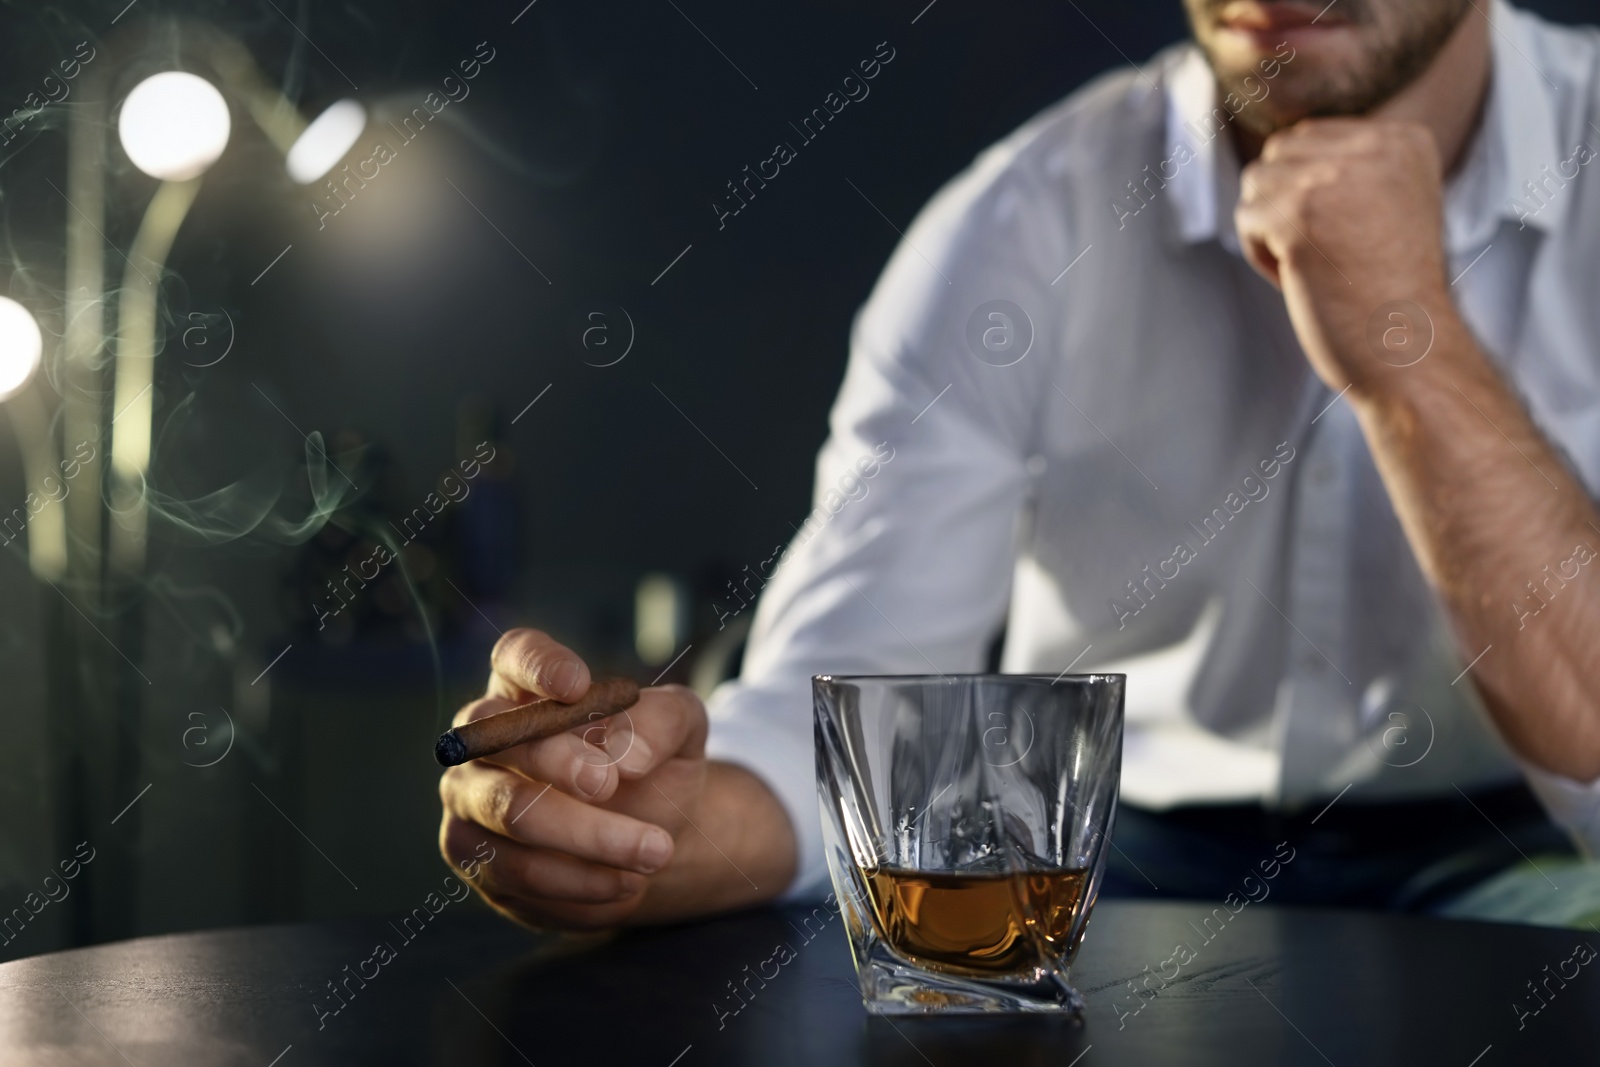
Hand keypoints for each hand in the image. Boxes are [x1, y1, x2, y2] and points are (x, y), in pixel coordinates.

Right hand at [437, 629, 707, 929]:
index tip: (578, 685)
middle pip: (504, 741)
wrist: (648, 835)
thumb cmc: (653, 766)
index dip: (538, 666)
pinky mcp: (475, 859)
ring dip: (589, 837)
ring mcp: (470, 798)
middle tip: (613, 785)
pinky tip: (626, 882)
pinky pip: (518, 872)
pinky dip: (579, 881)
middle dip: (561, 764)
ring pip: (513, 815)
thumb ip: (662, 721)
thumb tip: (627, 755)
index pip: (516, 655)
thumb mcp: (681, 730)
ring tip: (655, 851)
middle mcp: (483, 737)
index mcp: (530, 686)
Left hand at [1235, 118, 1453, 393]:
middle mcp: (1376, 146)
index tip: (1348, 236)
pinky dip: (1260, 256)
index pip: (1313, 137)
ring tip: (1316, 265)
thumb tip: (1280, 150)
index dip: (1309, 192)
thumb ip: (1349, 170)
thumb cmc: (1391, 292)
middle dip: (1284, 203)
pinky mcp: (1299, 212)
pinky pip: (1245, 217)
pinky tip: (1302, 279)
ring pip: (1256, 182)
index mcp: (1405, 141)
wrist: (1410, 348)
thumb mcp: (1390, 206)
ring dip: (1270, 229)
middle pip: (1280, 152)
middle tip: (1325, 253)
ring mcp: (1335, 177)